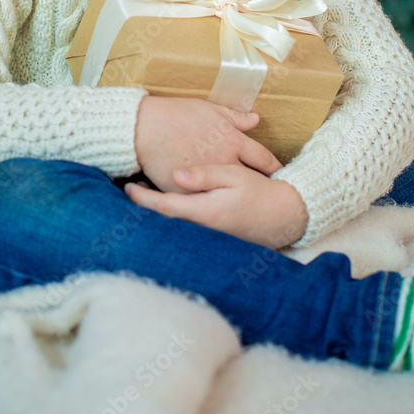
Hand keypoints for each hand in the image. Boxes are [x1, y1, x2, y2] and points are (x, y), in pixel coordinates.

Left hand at [124, 164, 308, 248]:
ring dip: (158, 213)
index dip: (143, 199)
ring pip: (174, 226)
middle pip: (164, 219)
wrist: (285, 217)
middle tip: (129, 190)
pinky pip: (187, 229)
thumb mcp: (235, 175)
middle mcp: (203, 229)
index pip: (165, 207)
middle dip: (145, 207)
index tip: (128, 187)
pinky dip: (173, 218)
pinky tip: (168, 209)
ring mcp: (208, 237)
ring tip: (142, 196)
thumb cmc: (261, 192)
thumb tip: (176, 175)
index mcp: (205, 211)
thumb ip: (205, 175)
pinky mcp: (215, 239)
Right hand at [134, 93, 281, 193]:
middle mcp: (225, 163)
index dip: (275, 167)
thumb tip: (256, 120)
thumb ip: (235, 118)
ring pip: (230, 196)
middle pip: (252, 181)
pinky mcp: (189, 193)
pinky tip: (216, 207)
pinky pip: (204, 202)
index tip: (281, 173)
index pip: (264, 159)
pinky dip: (210, 203)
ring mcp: (208, 181)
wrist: (144, 129)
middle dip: (262, 188)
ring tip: (247, 204)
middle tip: (271, 194)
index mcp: (233, 142)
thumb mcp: (210, 109)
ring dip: (239, 199)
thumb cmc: (176, 114)